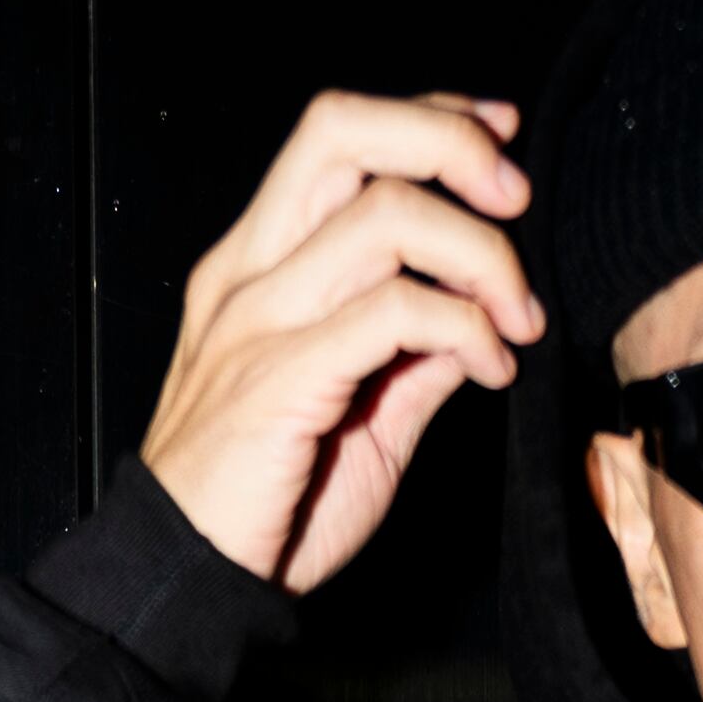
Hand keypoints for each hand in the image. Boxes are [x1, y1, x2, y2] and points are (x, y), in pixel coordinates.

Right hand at [137, 90, 541, 592]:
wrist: (184, 583)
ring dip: (481, 254)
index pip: (340, 137)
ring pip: (385, 214)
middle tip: (518, 203)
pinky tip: (491, 370)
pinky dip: (466, 328)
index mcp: (257, 263)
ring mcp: (258, 319)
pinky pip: (394, 311)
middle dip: (450, 143)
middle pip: (346, 131)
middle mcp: (250, 272)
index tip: (503, 144)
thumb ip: (411, 358)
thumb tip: (481, 320)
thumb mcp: (360, 419)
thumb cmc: (264, 509)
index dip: (429, 119)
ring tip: (518, 318)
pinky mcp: (280, 376)